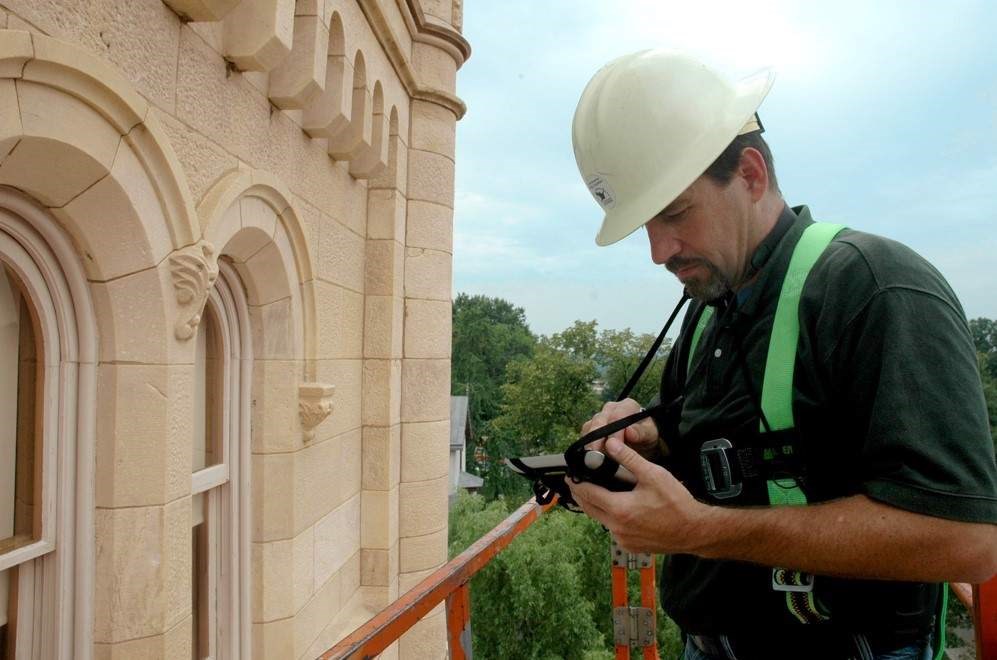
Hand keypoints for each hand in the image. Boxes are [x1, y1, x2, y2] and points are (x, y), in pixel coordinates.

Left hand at [566, 435, 711, 554]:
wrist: (695, 531)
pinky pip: (612, 529)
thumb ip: (629, 458)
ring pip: (600, 520)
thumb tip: (611, 444)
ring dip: (595, 506)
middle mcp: (617, 528)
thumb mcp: (653, 475)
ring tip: (595, 491)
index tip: (571, 475)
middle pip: (589, 509)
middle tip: (577, 482)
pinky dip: (609, 517)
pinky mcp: (630, 545)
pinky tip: (616, 507)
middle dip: (581, 494)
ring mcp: (623, 539)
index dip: (577, 483)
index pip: (587, 494)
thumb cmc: (677, 503)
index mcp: (620, 510)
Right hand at [580, 398, 663, 458]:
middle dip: (597, 439)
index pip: (617, 417)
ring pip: (589, 427)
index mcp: (627, 406)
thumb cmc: (646, 436)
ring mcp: (600, 417)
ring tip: (594, 458)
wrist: (641, 441)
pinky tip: (590, 455)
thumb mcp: (649, 435)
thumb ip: (640, 432)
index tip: (616, 447)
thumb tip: (628, 432)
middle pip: (599, 420)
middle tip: (597, 455)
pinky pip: (585, 434)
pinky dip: (586, 444)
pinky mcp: (592, 427)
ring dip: (590, 442)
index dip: (615, 433)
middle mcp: (611, 408)